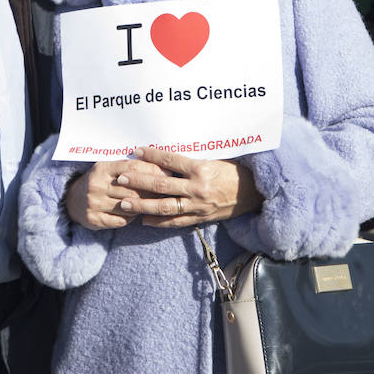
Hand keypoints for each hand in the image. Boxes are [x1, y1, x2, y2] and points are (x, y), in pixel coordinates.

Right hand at [64, 157, 161, 230]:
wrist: (72, 199)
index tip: (167, 173)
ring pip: (129, 206)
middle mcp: (97, 185)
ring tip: (153, 203)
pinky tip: (136, 214)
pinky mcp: (94, 219)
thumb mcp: (110, 169)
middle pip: (133, 189)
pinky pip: (121, 221)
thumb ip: (131, 167)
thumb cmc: (100, 181)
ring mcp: (94, 203)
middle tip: (167, 192)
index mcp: (102, 168)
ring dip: (143, 206)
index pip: (132, 168)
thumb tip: (163, 166)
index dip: (152, 170)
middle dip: (152, 191)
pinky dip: (131, 218)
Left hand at [113, 147, 261, 227]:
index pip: (170, 160)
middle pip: (162, 184)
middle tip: (120, 178)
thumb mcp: (214, 160)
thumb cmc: (233, 172)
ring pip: (165, 206)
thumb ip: (190, 161)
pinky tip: (144, 220)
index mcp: (201, 168)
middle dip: (139, 181)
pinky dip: (159, 222)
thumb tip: (165, 157)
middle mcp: (197, 188)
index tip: (136, 151)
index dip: (152, 155)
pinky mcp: (200, 218)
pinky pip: (176, 222)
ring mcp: (198, 205)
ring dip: (143, 205)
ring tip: (125, 203)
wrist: (253, 192)